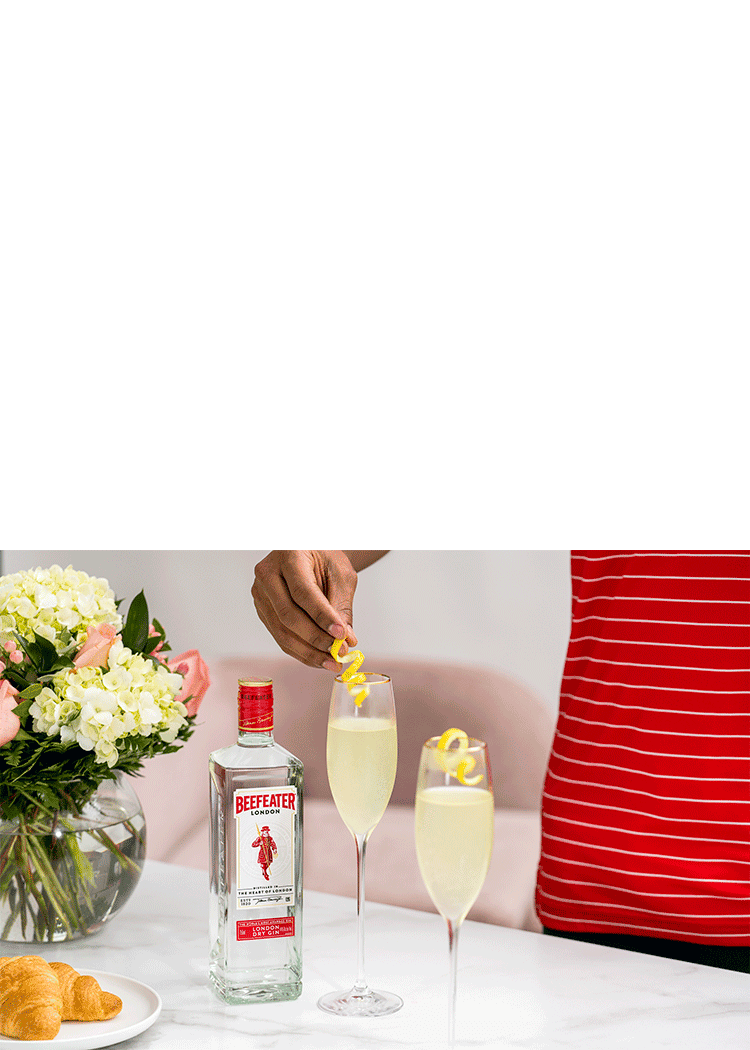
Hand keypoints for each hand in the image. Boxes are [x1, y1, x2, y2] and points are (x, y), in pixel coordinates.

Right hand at [252, 550, 358, 669]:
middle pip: (288, 615)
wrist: (309, 552)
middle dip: (315, 640)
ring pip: (281, 632)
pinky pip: (280, 637)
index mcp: (288, 557)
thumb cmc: (325, 558)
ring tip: (332, 663)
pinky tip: (319, 659)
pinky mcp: (263, 611)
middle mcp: (267, 574)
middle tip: (339, 654)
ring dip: (308, 652)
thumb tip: (345, 640)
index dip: (321, 617)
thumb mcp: (341, 574)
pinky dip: (301, 652)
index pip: (302, 592)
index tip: (341, 636)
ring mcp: (260, 594)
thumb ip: (342, 606)